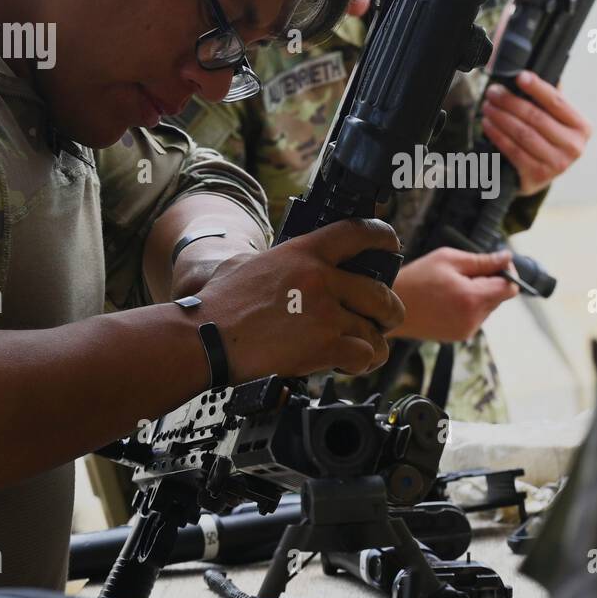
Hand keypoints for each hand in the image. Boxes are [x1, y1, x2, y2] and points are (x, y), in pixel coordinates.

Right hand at [193, 219, 404, 379]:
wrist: (204, 339)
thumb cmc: (218, 305)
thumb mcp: (249, 263)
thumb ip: (281, 260)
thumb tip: (294, 264)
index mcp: (303, 252)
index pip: (357, 233)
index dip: (382, 237)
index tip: (391, 244)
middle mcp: (320, 278)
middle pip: (380, 293)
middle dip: (389, 311)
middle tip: (386, 318)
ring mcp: (325, 313)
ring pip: (375, 330)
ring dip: (374, 344)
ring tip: (364, 350)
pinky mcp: (324, 346)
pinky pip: (364, 355)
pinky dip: (360, 363)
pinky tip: (347, 364)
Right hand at [390, 247, 519, 342]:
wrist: (390, 307)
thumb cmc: (416, 279)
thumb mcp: (449, 259)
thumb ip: (482, 260)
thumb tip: (507, 257)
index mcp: (472, 299)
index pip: (510, 288)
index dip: (508, 273)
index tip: (497, 263)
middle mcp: (473, 319)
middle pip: (500, 298)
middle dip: (490, 282)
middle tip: (465, 273)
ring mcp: (466, 331)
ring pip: (488, 307)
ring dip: (478, 294)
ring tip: (452, 287)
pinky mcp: (458, 336)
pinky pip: (475, 317)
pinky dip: (468, 306)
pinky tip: (448, 299)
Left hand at [480, 70, 591, 195]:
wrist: (541, 175)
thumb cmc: (547, 140)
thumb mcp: (556, 120)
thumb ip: (549, 98)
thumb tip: (531, 73)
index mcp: (581, 127)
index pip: (556, 102)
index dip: (537, 88)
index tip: (520, 77)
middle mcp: (573, 147)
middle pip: (535, 117)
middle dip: (510, 102)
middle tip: (493, 92)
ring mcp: (557, 164)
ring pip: (522, 133)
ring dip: (501, 117)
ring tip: (488, 106)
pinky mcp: (537, 176)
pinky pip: (513, 150)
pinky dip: (498, 135)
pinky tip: (488, 125)